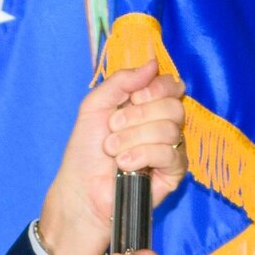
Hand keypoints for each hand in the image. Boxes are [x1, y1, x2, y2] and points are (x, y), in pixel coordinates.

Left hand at [36, 62, 189, 254]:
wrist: (81, 190)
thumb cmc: (85, 151)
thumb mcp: (95, 106)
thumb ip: (121, 81)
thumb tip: (152, 65)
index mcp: (148, 107)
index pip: (172, 86)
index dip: (157, 88)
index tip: (134, 98)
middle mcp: (163, 125)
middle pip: (174, 106)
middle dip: (138, 115)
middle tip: (113, 128)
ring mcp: (171, 150)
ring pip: (170, 129)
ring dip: (134, 137)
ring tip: (113, 151)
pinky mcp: (173, 174)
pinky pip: (171, 154)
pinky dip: (144, 155)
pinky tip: (125, 164)